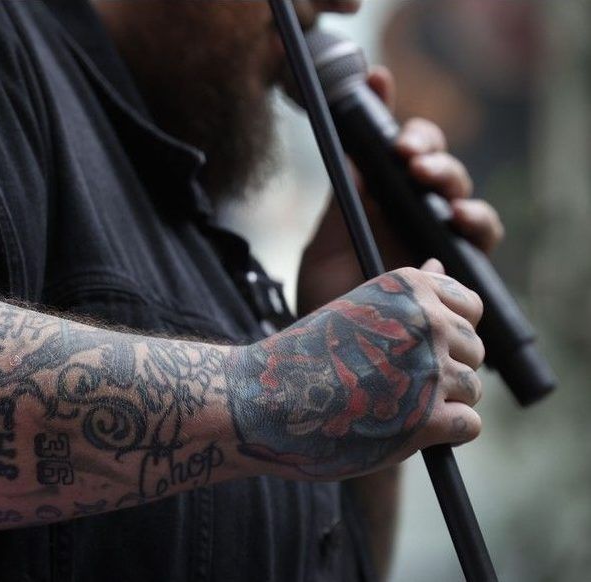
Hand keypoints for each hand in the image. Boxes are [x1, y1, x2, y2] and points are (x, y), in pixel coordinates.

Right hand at [228, 261, 482, 480]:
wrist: (264, 399)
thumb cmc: (304, 356)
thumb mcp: (352, 307)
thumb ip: (405, 294)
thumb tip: (439, 262)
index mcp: (407, 288)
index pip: (470, 303)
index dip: (449, 328)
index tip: (417, 346)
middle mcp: (426, 322)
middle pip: (474, 348)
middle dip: (446, 367)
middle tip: (397, 382)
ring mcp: (430, 370)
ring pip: (472, 388)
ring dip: (442, 402)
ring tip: (394, 405)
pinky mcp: (428, 419)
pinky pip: (469, 424)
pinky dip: (443, 433)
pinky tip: (405, 427)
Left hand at [297, 66, 503, 313]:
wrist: (340, 358)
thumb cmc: (329, 302)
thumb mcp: (325, 247)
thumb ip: (343, 205)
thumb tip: (351, 153)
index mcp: (376, 198)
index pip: (386, 145)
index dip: (385, 107)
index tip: (375, 80)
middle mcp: (410, 212)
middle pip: (432, 159)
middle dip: (424, 145)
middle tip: (404, 154)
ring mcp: (436, 236)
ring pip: (459, 189)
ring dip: (449, 176)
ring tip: (427, 178)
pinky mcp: (459, 265)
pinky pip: (481, 235)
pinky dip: (476, 219)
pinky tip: (457, 216)